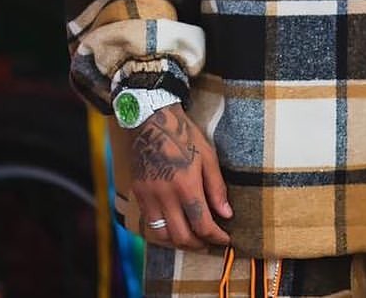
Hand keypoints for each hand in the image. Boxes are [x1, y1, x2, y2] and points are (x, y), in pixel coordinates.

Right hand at [122, 104, 232, 250]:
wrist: (152, 122)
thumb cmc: (184, 136)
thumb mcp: (208, 156)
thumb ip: (217, 187)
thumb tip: (226, 213)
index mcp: (186, 185)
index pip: (202, 223)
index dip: (216, 236)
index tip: (225, 239)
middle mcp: (165, 196)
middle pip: (182, 236)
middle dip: (199, 244)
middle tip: (210, 242)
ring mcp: (149, 197)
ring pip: (163, 235)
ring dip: (179, 242)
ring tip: (193, 238)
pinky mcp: (138, 195)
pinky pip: (150, 224)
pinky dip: (164, 231)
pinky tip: (175, 226)